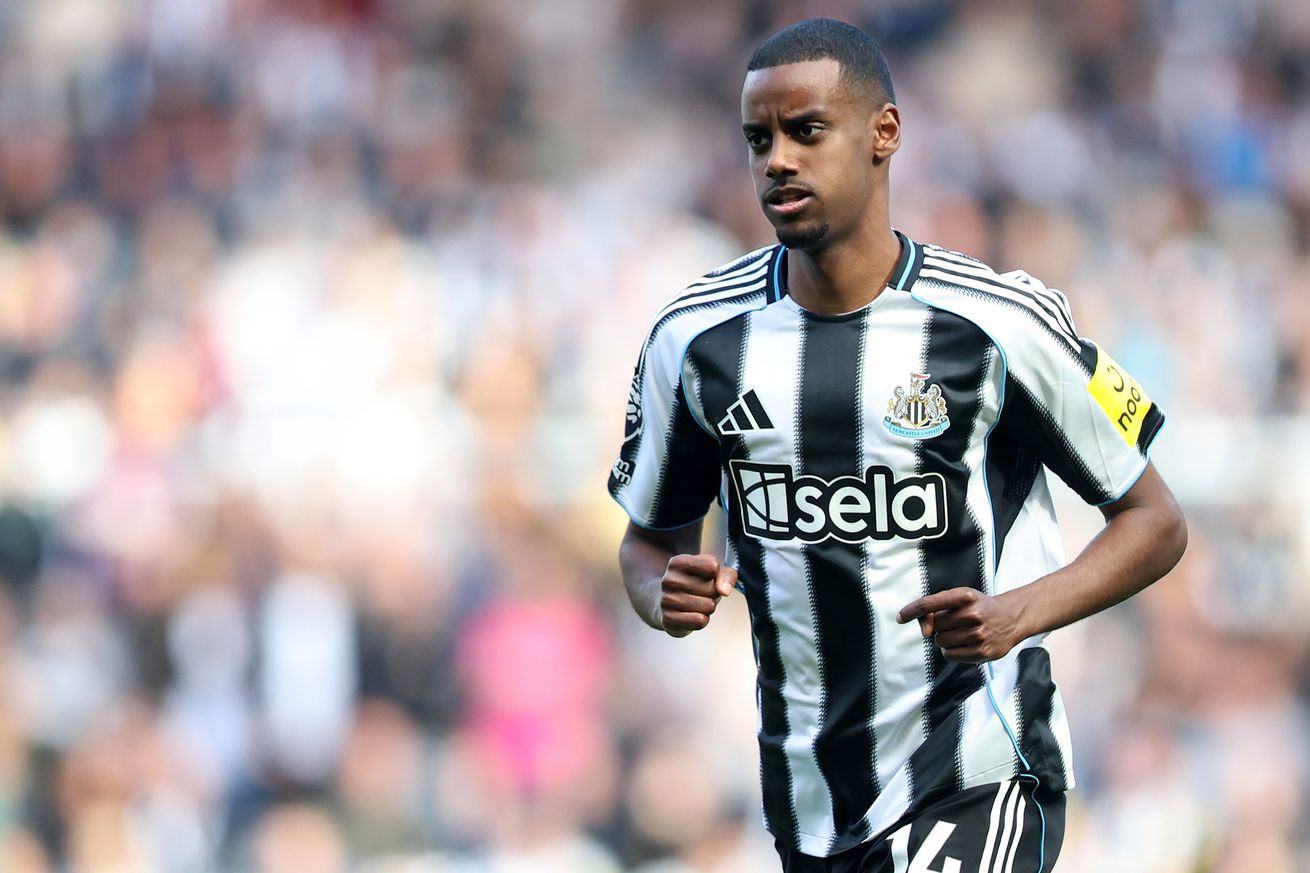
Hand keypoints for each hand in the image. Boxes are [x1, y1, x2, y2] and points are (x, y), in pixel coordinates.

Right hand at [658, 554, 736, 636]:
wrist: (668, 604)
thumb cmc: (694, 585)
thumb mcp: (711, 573)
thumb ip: (726, 575)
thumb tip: (724, 590)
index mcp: (677, 563)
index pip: (713, 566)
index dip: (716, 574)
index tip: (707, 577)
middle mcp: (669, 580)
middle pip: (713, 588)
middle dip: (714, 594)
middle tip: (702, 593)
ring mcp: (667, 600)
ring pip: (709, 606)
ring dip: (708, 608)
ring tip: (696, 604)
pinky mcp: (668, 619)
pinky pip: (700, 621)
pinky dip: (702, 620)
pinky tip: (692, 615)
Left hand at [896, 587, 1025, 662]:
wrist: (1011, 618)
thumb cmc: (978, 607)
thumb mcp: (961, 598)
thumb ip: (937, 608)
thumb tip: (925, 632)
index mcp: (965, 596)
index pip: (930, 604)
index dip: (912, 611)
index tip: (900, 617)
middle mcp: (972, 614)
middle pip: (935, 626)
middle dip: (940, 625)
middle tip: (956, 622)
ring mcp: (978, 634)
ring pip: (940, 641)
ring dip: (946, 638)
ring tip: (963, 632)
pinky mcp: (982, 652)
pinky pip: (949, 655)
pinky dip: (952, 651)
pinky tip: (966, 643)